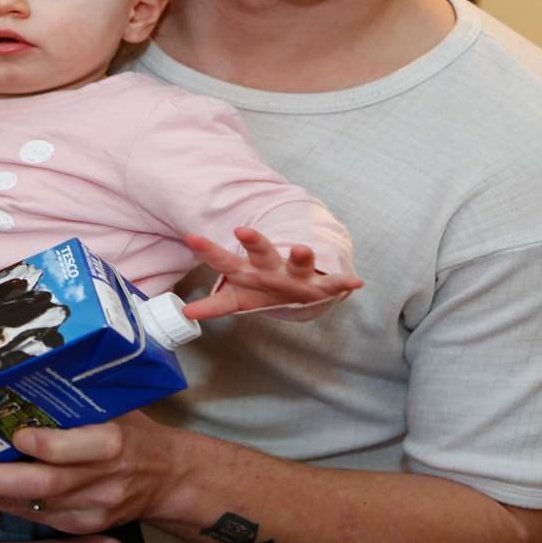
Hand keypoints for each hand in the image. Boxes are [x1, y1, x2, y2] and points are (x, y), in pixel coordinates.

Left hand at [0, 411, 183, 533]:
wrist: (170, 479)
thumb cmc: (133, 429)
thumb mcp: (117, 406)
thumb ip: (78, 397)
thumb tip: (22, 364)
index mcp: (115, 440)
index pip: (81, 447)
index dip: (51, 445)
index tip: (17, 435)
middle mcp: (103, 478)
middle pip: (42, 484)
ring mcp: (92, 508)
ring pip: (32, 506)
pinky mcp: (83, 526)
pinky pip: (37, 519)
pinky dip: (1, 507)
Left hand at [180, 226, 361, 318]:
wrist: (302, 287)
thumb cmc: (266, 290)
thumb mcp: (239, 299)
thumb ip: (214, 305)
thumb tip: (185, 312)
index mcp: (250, 272)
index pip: (225, 261)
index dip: (208, 251)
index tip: (191, 237)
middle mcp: (272, 269)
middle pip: (261, 253)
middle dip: (253, 242)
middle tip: (241, 230)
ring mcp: (296, 275)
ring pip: (298, 263)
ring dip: (300, 255)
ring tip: (300, 248)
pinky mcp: (319, 285)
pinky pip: (333, 284)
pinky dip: (344, 282)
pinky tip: (356, 282)